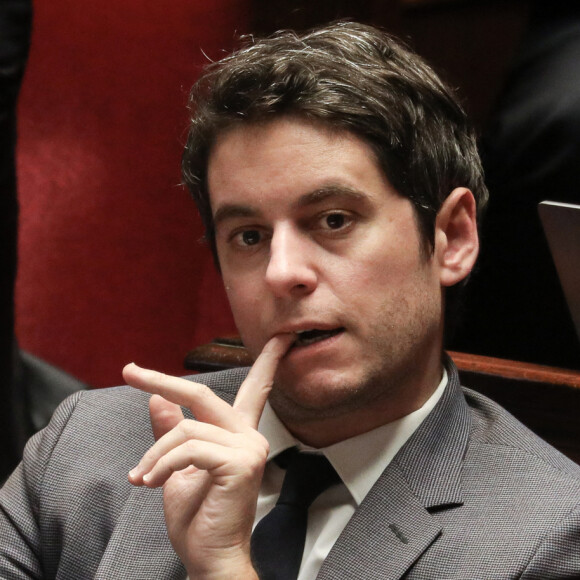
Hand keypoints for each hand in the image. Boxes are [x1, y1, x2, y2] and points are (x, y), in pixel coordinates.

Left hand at [124, 334, 293, 578]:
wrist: (210, 558)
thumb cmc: (198, 518)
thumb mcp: (175, 468)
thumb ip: (171, 433)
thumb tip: (158, 400)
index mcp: (239, 434)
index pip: (256, 389)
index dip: (269, 361)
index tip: (281, 337)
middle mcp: (249, 436)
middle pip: (202, 395)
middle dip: (162, 381)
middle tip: (130, 372)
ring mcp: (248, 448)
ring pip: (186, 430)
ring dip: (154, 455)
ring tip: (142, 478)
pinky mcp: (239, 463)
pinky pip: (189, 449)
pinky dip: (161, 465)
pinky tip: (151, 483)